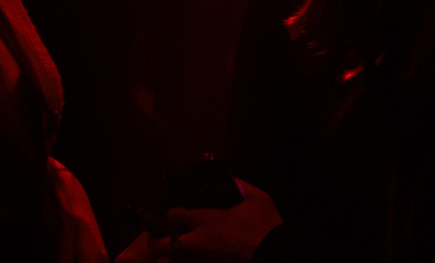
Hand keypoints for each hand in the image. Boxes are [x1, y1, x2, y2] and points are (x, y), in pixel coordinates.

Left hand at [119, 183, 282, 262]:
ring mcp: (201, 262)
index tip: (175, 216)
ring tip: (171, 258)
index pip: (174, 215)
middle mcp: (197, 243)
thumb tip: (232, 178)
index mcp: (206, 220)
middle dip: (155, 244)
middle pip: (161, 245)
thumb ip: (242, 186)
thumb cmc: (269, 229)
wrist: (279, 257)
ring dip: (169, 260)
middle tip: (158, 243)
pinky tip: (191, 261)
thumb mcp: (259, 199)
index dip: (171, 215)